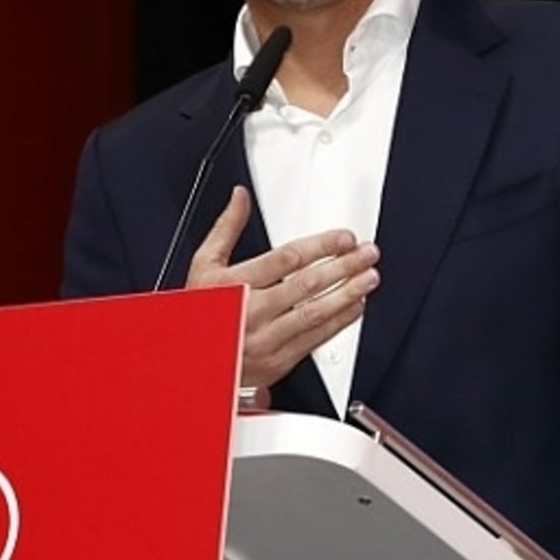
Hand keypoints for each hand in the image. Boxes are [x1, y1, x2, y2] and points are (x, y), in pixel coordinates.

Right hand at [188, 186, 379, 389]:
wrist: (190, 362)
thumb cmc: (199, 312)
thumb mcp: (204, 265)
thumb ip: (226, 228)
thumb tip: (240, 197)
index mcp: (235, 285)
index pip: (286, 260)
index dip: (320, 246)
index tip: (343, 238)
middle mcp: (252, 312)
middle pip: (307, 285)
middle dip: (343, 266)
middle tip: (366, 253)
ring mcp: (267, 339)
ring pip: (316, 314)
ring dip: (348, 293)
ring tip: (369, 277)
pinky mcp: (279, 361)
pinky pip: (316, 340)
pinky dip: (340, 322)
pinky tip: (355, 307)